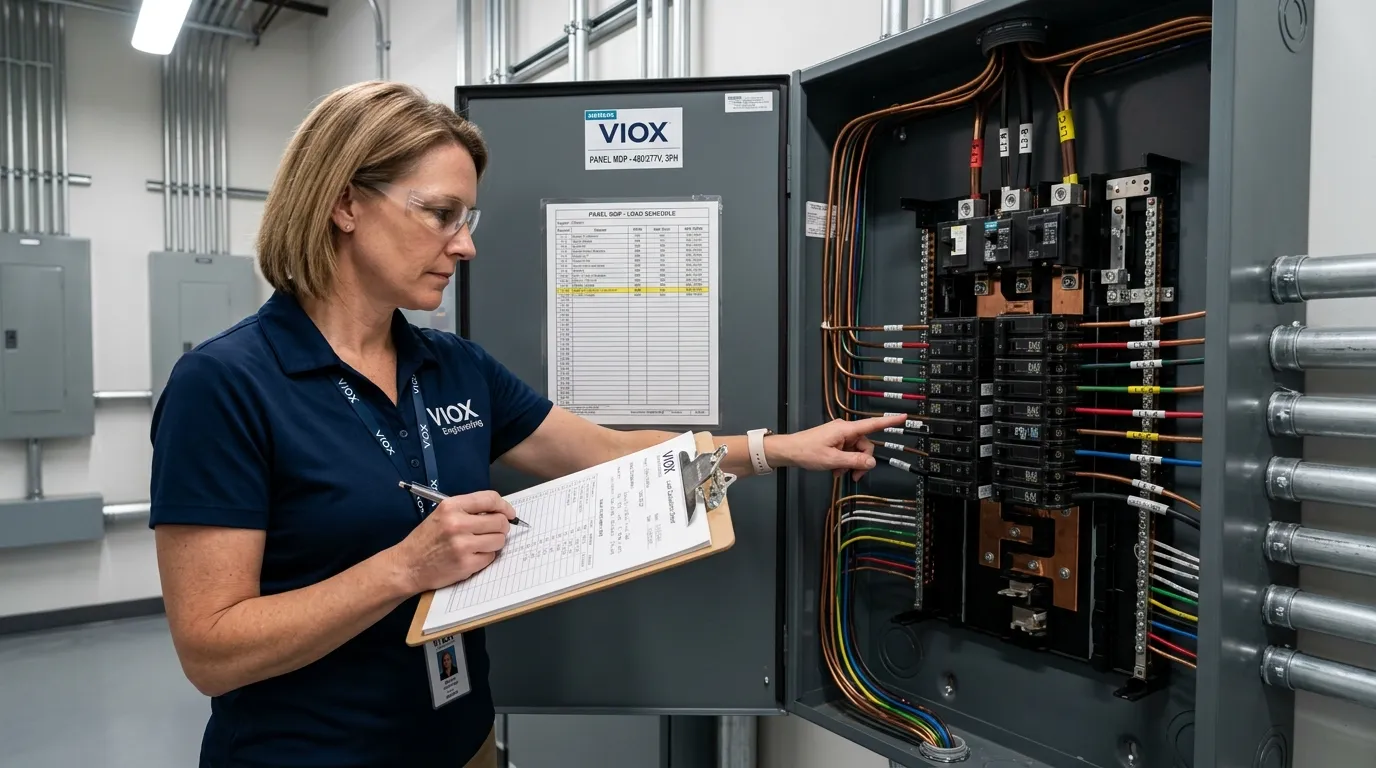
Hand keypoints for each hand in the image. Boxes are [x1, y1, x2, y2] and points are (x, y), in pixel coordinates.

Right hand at [390, 491, 514, 592]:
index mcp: (452, 506)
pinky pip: (491, 557)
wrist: (408, 565)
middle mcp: (457, 523)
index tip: (509, 513)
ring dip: (495, 543)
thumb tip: (499, 512)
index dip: (504, 506)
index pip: (490, 499)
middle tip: (494, 531)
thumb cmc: (426, 539)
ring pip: (499, 540)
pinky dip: (485, 557)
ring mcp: (463, 545)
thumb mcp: (442, 515)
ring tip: (480, 544)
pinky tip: (471, 556)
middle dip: (502, 527)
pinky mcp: (466, 564)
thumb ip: (468, 510)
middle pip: (499, 521)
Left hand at [769, 414, 907, 480]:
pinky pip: (847, 451)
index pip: (872, 424)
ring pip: (855, 451)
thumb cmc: (807, 452)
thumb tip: (872, 463)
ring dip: (850, 464)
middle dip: (861, 461)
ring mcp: (839, 435)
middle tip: (852, 476)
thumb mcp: (833, 460)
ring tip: (838, 473)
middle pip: (864, 445)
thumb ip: (854, 461)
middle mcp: (845, 429)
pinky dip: (844, 461)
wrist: (788, 451)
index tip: (903, 417)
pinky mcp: (834, 441)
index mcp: (846, 429)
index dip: (889, 421)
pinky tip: (835, 470)